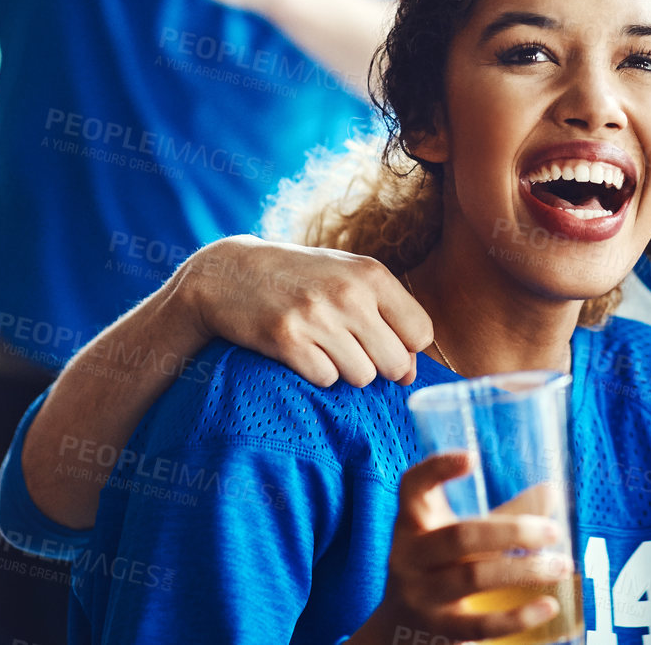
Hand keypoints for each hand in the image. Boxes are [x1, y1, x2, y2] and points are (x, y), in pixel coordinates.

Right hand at [173, 235, 432, 387]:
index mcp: (372, 275)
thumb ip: (387, 316)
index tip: (385, 345)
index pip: (421, 333)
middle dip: (378, 366)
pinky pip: (326, 379)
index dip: (407, 348)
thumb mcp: (348, 277)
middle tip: (351, 349)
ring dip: (345, 371)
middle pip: (395, 363)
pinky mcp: (286, 339)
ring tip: (324, 347)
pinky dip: (316, 373)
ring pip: (362, 377)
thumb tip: (409, 374)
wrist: (230, 272)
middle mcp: (349, 294)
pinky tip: (302, 352)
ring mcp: (317, 317)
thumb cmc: (301, 278)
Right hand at [355, 454, 570, 644]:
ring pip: (474, 577)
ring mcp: (422, 595)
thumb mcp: (457, 535)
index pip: (413, 486)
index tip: (473, 458)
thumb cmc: (437, 567)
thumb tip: (553, 492)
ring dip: (525, 570)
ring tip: (562, 566)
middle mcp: (410, 555)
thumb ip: (501, 515)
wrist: (397, 627)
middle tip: (553, 532)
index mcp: (412, 521)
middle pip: (460, 536)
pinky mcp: (438, 630)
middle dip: (512, 532)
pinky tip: (549, 606)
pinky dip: (518, 617)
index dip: (437, 469)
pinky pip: (480, 625)